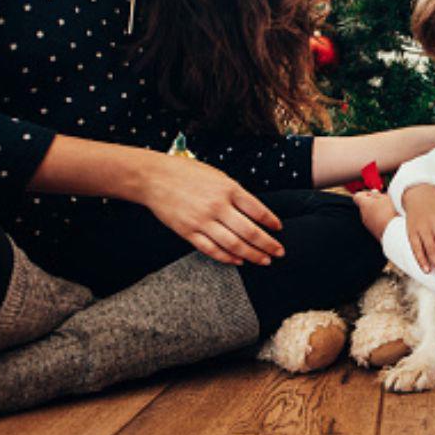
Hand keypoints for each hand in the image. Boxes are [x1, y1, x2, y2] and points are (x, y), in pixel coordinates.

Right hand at [139, 154, 284, 265]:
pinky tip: (239, 261)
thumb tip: (254, 212)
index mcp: (229, 189)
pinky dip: (228, 258)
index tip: (279, 229)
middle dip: (268, 245)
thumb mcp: (218, 176)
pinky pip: (212, 250)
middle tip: (279, 252)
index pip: (258, 210)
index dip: (271, 222)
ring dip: (253, 255)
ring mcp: (203, 221)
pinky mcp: (188, 232)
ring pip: (234, 245)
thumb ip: (235, 193)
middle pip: (250, 232)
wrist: (154, 177)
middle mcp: (218, 206)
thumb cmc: (187, 173)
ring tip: (264, 260)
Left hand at [353, 190, 397, 240]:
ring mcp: (368, 225)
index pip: (357, 197)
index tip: (374, 194)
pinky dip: (381, 220)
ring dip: (379, 211)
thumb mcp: (386, 198)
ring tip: (391, 211)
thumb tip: (373, 192)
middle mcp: (363, 215)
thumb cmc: (390, 213)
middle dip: (374, 202)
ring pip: (371, 214)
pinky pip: (376, 223)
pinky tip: (391, 219)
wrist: (394, 232)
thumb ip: (378, 194)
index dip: (365, 193)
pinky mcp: (375, 232)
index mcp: (364, 205)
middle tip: (386, 201)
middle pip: (365, 206)